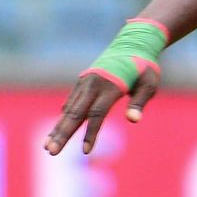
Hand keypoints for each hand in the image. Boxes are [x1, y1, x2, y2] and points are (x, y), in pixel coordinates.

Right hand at [42, 66, 160, 155]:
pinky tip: (55, 133)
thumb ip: (140, 102)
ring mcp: (84, 84)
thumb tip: (134, 120)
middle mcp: (92, 85)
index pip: (97, 113)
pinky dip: (62, 119)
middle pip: (75, 113)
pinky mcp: (81, 84)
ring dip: (57, 129)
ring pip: (68, 110)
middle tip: (50, 151)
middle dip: (62, 134)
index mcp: (110, 86)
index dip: (91, 133)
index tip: (86, 151)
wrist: (133, 45)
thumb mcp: (149, 84)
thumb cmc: (144, 69)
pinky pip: (70, 104)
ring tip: (47, 147)